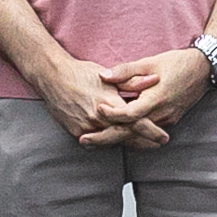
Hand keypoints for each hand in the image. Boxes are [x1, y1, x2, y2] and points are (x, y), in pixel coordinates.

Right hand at [38, 51, 166, 148]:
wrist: (52, 77)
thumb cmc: (81, 73)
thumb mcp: (109, 76)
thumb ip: (132, 81)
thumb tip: (155, 80)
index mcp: (109, 104)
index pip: (136, 122)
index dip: (152, 132)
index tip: (164, 137)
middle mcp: (98, 119)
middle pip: (126, 137)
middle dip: (144, 142)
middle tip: (158, 144)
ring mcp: (86, 128)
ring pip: (111, 141)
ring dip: (128, 142)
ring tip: (143, 143)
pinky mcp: (76, 132)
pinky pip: (96, 142)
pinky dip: (109, 140)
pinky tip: (118, 139)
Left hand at [100, 48, 213, 138]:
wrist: (204, 69)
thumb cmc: (177, 63)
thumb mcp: (150, 62)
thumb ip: (126, 71)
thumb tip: (102, 75)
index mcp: (156, 99)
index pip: (129, 114)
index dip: (111, 114)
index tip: (97, 109)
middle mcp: (161, 114)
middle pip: (129, 133)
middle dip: (105, 138)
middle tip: (83, 140)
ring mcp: (166, 120)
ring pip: (137, 137)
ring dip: (116, 139)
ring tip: (93, 142)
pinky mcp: (169, 121)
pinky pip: (146, 134)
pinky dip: (130, 136)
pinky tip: (115, 136)